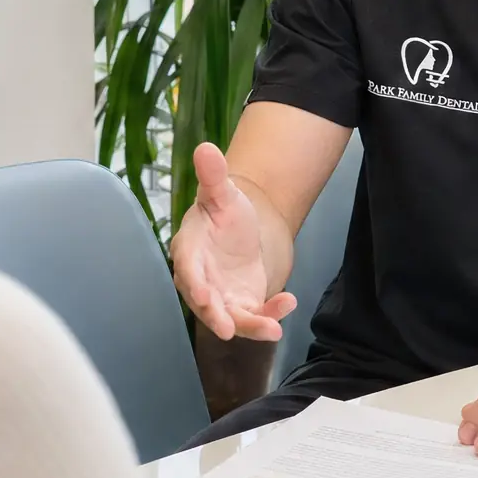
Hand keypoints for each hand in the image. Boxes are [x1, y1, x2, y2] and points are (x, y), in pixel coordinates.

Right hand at [170, 142, 296, 341]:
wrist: (242, 230)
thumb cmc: (224, 212)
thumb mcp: (223, 192)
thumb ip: (214, 176)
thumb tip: (205, 148)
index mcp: (189, 251)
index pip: (188, 270)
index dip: (195, 284)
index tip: (205, 297)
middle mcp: (201, 280)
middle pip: (204, 303)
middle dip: (215, 316)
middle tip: (228, 328)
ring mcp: (221, 297)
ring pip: (232, 318)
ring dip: (250, 326)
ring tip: (273, 329)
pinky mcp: (242, 306)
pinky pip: (255, 316)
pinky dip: (271, 314)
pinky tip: (289, 302)